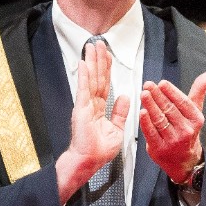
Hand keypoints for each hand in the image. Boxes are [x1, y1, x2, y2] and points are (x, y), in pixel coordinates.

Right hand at [56, 40, 128, 202]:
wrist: (89, 161)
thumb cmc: (99, 150)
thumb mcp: (117, 129)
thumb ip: (120, 113)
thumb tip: (124, 97)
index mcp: (99, 109)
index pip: (104, 85)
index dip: (106, 70)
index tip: (107, 56)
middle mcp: (91, 104)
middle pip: (97, 77)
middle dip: (98, 60)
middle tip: (99, 44)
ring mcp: (85, 105)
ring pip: (91, 79)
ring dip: (92, 62)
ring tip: (92, 47)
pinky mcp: (81, 109)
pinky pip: (84, 89)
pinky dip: (84, 75)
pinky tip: (84, 63)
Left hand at [140, 72, 205, 183]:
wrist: (183, 160)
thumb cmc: (187, 129)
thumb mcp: (195, 110)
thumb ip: (199, 90)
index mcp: (195, 119)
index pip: (183, 103)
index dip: (172, 92)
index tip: (162, 83)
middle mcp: (186, 130)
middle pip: (169, 110)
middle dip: (157, 95)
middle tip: (148, 85)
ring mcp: (172, 140)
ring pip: (160, 120)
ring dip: (150, 105)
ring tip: (143, 94)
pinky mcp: (159, 148)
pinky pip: (151, 133)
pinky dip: (146, 122)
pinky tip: (141, 112)